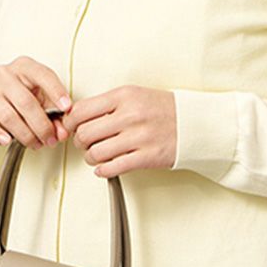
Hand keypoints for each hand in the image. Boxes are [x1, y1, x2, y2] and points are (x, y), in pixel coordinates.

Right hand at [0, 56, 72, 149]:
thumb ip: (55, 115)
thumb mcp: (41, 101)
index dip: (56, 91)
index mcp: (24, 67)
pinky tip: (7, 141)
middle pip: (26, 102)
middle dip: (42, 125)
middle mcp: (4, 75)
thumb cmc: (20, 98)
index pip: (42, 75)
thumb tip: (62, 133)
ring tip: (36, 144)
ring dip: (25, 135)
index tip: (67, 108)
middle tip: (51, 139)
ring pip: (8, 116)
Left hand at [59, 85, 175, 176]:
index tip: (72, 127)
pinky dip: (103, 171)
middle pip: (85, 133)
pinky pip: (112, 168)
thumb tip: (76, 116)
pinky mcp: (147, 157)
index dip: (70, 122)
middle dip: (80, 142)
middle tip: (85, 143)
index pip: (81, 110)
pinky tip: (105, 167)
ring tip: (96, 156)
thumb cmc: (163, 110)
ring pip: (96, 153)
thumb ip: (107, 104)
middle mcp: (131, 115)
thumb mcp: (134, 95)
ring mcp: (139, 137)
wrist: (195, 123)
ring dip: (91, 158)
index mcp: (124, 96)